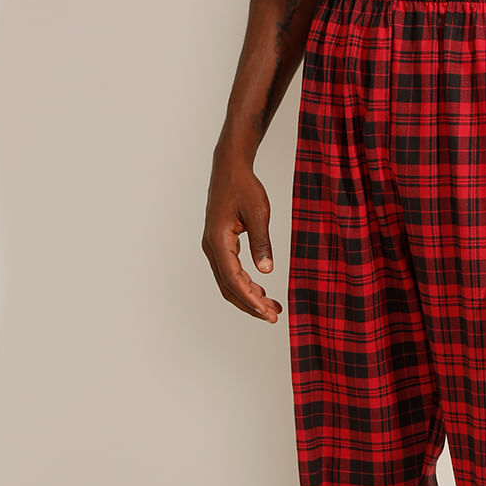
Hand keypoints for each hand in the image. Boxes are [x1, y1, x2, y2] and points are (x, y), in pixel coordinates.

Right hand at [202, 151, 282, 323]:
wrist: (230, 168)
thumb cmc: (244, 186)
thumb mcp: (259, 213)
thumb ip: (262, 242)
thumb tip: (266, 270)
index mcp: (219, 240)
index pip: (233, 279)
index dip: (250, 299)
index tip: (267, 312)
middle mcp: (212, 247)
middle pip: (228, 287)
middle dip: (250, 305)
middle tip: (273, 317)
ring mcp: (214, 247)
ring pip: (228, 282)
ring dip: (249, 297)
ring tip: (272, 307)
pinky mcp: (220, 245)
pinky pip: (230, 272)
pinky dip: (245, 285)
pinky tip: (261, 291)